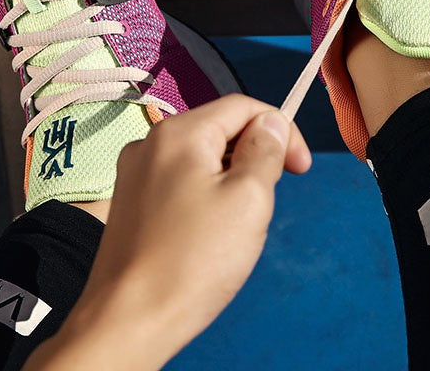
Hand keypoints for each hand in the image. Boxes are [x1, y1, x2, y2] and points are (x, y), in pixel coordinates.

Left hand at [25, 94, 310, 370]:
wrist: (128, 322)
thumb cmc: (195, 258)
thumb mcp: (249, 198)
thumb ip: (265, 150)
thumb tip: (269, 122)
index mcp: (179, 132)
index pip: (243, 107)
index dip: (280, 129)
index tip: (301, 169)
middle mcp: (150, 142)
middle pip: (220, 130)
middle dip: (254, 157)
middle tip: (267, 204)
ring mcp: (134, 173)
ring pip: (202, 158)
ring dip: (231, 179)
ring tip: (236, 226)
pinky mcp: (129, 203)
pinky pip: (180, 181)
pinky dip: (205, 195)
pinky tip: (207, 235)